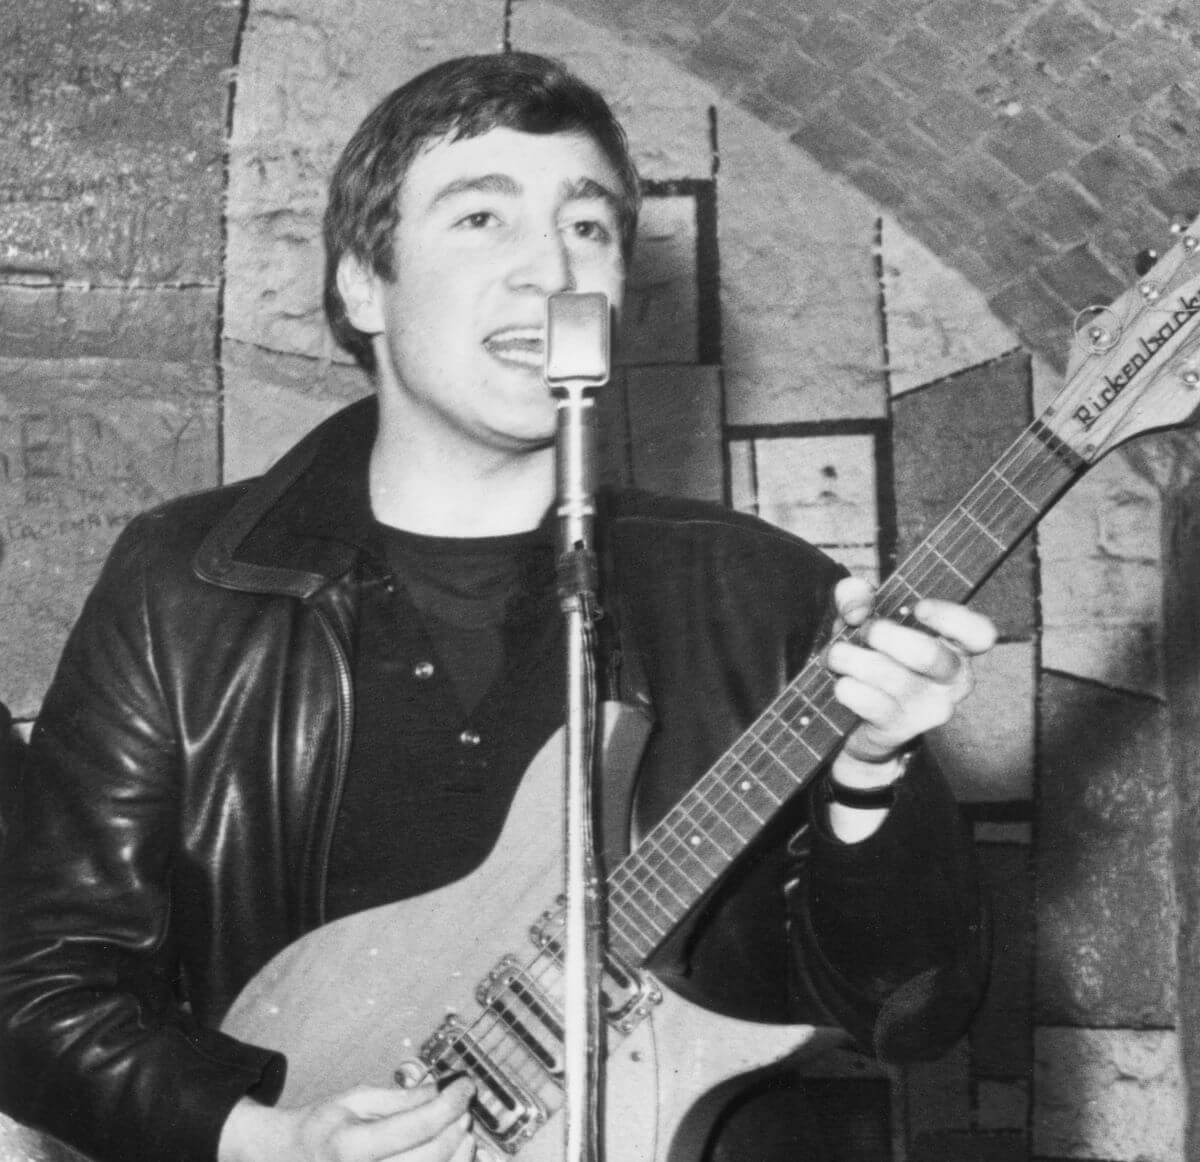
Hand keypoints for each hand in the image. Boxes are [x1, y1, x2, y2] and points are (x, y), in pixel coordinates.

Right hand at [218, 1078, 477, 1161]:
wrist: (284, 1161)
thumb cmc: (321, 1128)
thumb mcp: (355, 1100)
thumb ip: (401, 1098)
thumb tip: (443, 1089)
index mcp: (350, 1145)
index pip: (418, 1124)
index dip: (450, 1102)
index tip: (465, 1084)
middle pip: (431, 1156)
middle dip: (457, 1127)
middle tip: (465, 1106)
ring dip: (458, 1154)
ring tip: (462, 1131)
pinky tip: (449, 1156)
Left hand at [826, 575, 995, 786]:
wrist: (859, 718)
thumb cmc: (871, 654)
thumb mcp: (863, 617)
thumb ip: (857, 595)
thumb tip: (856, 608)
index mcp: (956, 646)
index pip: (979, 633)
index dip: (952, 618)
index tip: (918, 608)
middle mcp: (953, 679)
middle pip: (928, 655)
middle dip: (884, 635)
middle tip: (864, 630)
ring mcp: (930, 708)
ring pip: (891, 676)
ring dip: (851, 659)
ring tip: (837, 655)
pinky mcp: (902, 728)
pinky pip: (870, 702)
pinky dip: (847, 687)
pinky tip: (842, 682)